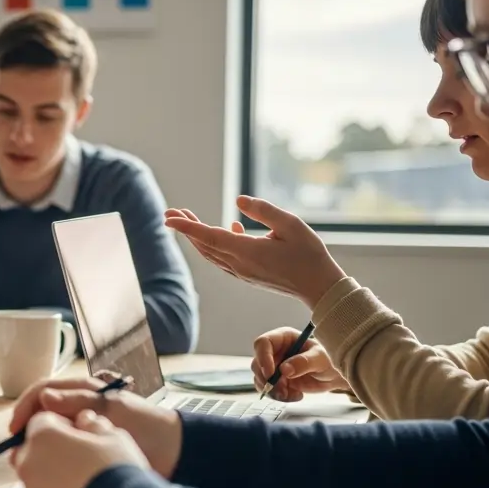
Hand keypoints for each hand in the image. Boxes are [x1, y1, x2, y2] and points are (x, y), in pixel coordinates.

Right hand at [9, 376, 183, 477]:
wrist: (172, 451)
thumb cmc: (145, 425)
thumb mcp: (111, 409)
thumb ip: (79, 401)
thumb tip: (45, 398)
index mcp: (82, 391)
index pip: (41, 392)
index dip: (24, 408)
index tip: (14, 429)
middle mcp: (77, 407)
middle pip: (40, 413)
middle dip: (26, 430)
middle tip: (17, 453)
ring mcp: (80, 427)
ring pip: (48, 433)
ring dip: (36, 446)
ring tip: (29, 463)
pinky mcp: (85, 447)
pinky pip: (60, 450)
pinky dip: (50, 458)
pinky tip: (47, 469)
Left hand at [11, 410, 149, 487]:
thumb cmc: (118, 471)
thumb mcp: (115, 437)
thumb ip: (94, 424)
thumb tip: (84, 420)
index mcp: (43, 436)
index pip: (43, 421)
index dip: (64, 426)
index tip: (83, 436)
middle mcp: (28, 464)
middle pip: (35, 452)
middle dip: (54, 453)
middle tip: (84, 462)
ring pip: (39, 481)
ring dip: (55, 480)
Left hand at [164, 197, 347, 306]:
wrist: (320, 287)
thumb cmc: (309, 254)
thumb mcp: (290, 224)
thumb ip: (263, 210)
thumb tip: (238, 200)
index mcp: (246, 251)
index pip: (208, 236)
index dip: (186, 226)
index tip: (168, 217)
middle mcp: (239, 264)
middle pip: (204, 245)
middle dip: (186, 228)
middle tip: (171, 213)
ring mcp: (242, 272)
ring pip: (211, 254)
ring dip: (197, 237)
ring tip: (188, 220)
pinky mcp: (249, 275)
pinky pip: (224, 260)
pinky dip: (215, 246)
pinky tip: (229, 230)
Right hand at [252, 327, 348, 401]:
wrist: (333, 375)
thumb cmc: (329, 359)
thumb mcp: (320, 359)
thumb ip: (304, 362)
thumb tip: (284, 369)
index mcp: (284, 338)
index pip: (263, 343)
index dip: (263, 357)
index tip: (271, 373)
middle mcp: (275, 351)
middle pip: (258, 363)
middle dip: (268, 379)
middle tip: (282, 389)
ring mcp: (274, 366)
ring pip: (260, 378)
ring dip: (273, 390)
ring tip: (290, 394)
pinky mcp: (277, 380)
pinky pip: (268, 390)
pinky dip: (279, 396)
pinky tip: (295, 395)